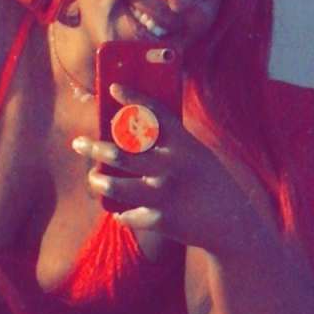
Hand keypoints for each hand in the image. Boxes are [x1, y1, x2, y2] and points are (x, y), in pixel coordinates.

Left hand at [72, 82, 236, 251]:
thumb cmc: (214, 186)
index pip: (154, 113)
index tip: (113, 88)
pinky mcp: (160, 220)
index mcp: (185, 145)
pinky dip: (123, 214)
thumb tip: (130, 137)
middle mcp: (172, 166)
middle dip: (94, 146)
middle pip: (121, 151)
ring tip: (94, 177)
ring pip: (116, 185)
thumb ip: (171, 146)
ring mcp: (165, 193)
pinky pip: (129, 214)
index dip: (133, 98)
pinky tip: (121, 212)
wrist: (234, 225)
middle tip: (79, 143)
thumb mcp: (199, 158)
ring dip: (99, 180)